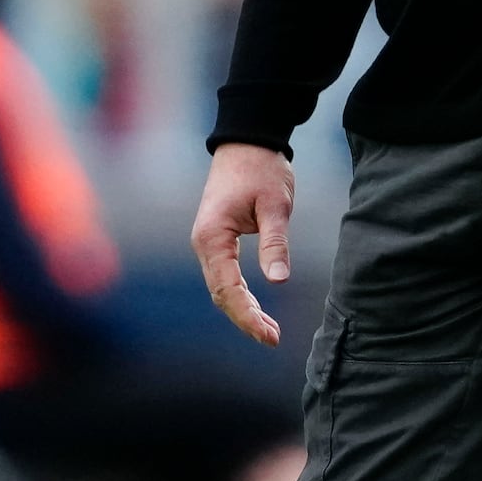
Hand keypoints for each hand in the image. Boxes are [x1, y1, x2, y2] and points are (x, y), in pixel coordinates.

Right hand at [192, 140, 295, 344]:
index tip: (269, 335)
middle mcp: (203, 243)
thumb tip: (278, 281)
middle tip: (273, 338)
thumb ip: (275, 243)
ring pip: (221, 288)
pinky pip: (224, 276)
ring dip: (243, 310)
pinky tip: (258, 309)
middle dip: (245, 319)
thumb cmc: (261, 169)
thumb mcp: (275, 205)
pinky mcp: (216, 240)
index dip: (247, 315)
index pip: (227, 288)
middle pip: (220, 294)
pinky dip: (240, 295)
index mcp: (212, 237)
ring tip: (270, 331)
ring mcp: (207, 243)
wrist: (246, 141)